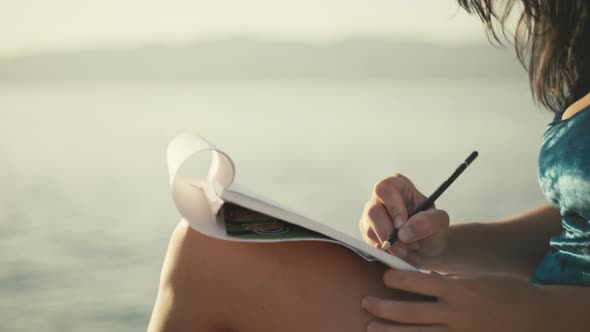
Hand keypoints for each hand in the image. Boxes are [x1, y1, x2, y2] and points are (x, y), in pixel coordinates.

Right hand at [359, 174, 449, 266]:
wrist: (428, 248)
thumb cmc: (432, 229)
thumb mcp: (439, 222)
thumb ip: (427, 221)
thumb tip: (404, 231)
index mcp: (398, 186)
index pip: (385, 189)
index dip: (392, 207)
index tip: (402, 225)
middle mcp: (380, 198)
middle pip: (372, 211)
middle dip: (390, 233)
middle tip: (408, 244)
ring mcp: (371, 215)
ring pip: (369, 230)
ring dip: (391, 245)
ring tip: (409, 248)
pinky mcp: (367, 232)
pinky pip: (370, 244)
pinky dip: (387, 252)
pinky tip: (400, 252)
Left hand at [361, 270, 552, 331]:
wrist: (538, 316)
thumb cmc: (505, 292)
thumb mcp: (475, 280)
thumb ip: (447, 283)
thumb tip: (421, 280)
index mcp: (458, 290)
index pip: (418, 281)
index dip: (396, 279)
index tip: (383, 276)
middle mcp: (455, 313)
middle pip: (409, 312)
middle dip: (382, 308)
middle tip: (364, 302)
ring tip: (370, 328)